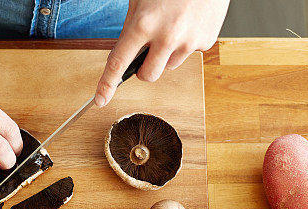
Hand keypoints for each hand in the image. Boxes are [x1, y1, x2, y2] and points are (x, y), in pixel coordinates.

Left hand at [95, 0, 228, 105]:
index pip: (119, 63)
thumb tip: (126, 54)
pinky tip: (189, 22)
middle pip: (148, 75)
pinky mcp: (206, 41)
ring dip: (167, 53)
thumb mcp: (141, 0)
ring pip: (169, 66)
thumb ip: (132, 27)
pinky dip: (186, 43)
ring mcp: (188, 41)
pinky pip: (189, 54)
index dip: (107, 85)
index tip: (100, 100)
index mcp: (143, 23)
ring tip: (174, 25)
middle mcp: (166, 36)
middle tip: (147, 51)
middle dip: (144, 68)